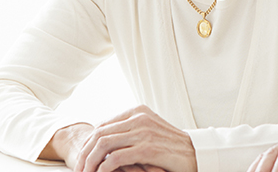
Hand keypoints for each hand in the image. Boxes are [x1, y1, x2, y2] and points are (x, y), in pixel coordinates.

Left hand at [76, 105, 195, 171]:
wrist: (197, 154)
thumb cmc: (172, 147)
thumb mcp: (149, 133)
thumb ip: (130, 132)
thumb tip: (104, 142)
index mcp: (138, 111)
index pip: (102, 125)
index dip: (88, 143)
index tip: (83, 158)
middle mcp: (139, 118)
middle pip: (99, 134)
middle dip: (85, 153)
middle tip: (79, 169)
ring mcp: (144, 132)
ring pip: (104, 145)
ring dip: (90, 161)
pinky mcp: (148, 149)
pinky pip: (116, 157)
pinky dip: (104, 167)